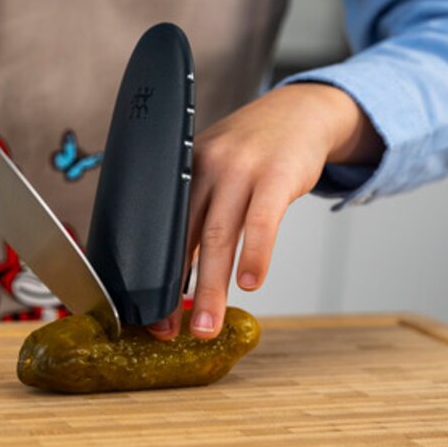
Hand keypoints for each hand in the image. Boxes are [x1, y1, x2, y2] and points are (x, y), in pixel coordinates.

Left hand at [148, 83, 383, 340]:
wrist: (298, 113)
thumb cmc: (251, 152)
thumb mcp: (213, 173)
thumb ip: (195, 217)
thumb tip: (175, 276)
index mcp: (181, 173)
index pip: (160, 234)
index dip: (154, 279)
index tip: (149, 317)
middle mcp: (203, 168)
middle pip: (183, 239)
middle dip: (174, 292)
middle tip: (169, 333)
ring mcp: (239, 169)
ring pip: (218, 236)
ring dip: (211, 287)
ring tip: (208, 325)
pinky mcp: (276, 174)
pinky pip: (262, 220)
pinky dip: (255, 254)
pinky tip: (250, 283)